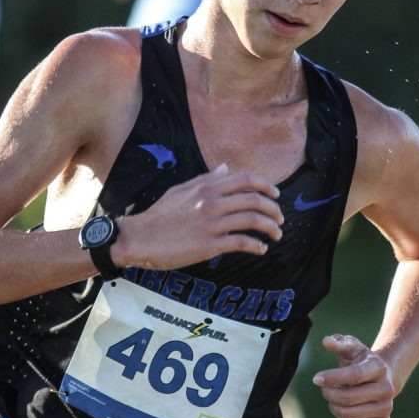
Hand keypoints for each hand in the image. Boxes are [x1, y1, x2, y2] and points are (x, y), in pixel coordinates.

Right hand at [113, 164, 283, 269]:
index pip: (245, 179)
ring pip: (252, 220)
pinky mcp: (208, 245)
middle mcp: (211, 202)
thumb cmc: (159, 215)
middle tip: (280, 219)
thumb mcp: (180, 190)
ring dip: (270, 227)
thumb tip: (225, 168)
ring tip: (276, 234)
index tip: (275, 194)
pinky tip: (261, 249)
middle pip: (255, 200)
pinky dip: (257, 246)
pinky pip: (241, 242)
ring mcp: (211, 224)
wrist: (138, 238)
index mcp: (206, 187)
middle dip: (274, 209)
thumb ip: (206, 179)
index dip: (266, 185)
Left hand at [312, 334, 394, 417]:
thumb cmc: (362, 361)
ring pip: (348, 415)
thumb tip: (326, 341)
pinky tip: (345, 409)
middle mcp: (387, 389)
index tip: (316, 379)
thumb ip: (339, 343)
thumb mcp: (352, 347)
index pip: (354, 375)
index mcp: (379, 368)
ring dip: (333, 407)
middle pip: (348, 399)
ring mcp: (387, 408)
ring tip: (334, 398)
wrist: (384, 378)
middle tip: (325, 389)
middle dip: (329, 394)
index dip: (333, 378)